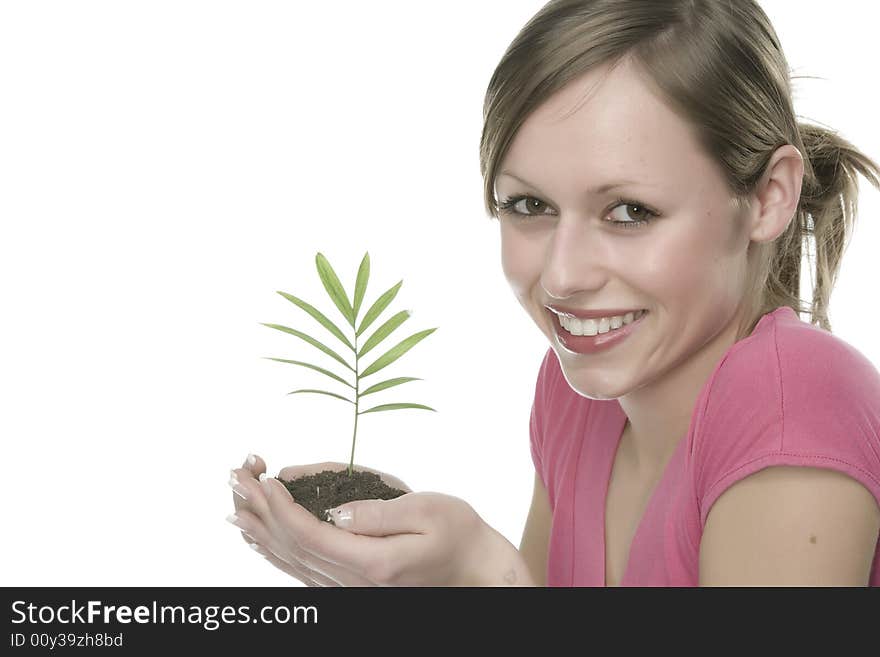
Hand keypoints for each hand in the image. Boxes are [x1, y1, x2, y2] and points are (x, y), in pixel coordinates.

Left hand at [227, 455, 533, 585]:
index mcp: (374, 563)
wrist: (476, 573)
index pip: (311, 535)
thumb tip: (334, 510)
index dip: (281, 506)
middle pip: (292, 548)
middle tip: (235, 477)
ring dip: (259, 530)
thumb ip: (379, 512)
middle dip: (259, 510)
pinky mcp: (352, 586)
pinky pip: (302, 571)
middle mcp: (355, 584)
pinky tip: (259, 537)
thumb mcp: (428, 513)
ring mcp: (351, 590)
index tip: (262, 478)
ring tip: (234, 501)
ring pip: (291, 562)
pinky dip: (274, 551)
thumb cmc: (459, 535)